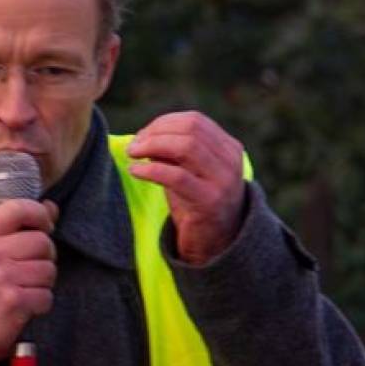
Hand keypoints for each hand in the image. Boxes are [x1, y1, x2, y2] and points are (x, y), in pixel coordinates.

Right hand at [0, 199, 58, 365]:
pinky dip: (40, 305)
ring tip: (23, 291)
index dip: (40, 214)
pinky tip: (23, 308)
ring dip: (43, 285)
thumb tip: (51, 207)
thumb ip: (16, 230)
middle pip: (42, 242)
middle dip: (44, 259)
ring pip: (49, 270)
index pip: (18, 208)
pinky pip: (46, 296)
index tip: (45, 226)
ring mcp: (1, 278)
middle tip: (28, 272)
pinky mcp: (14, 302)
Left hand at [126, 112, 246, 264]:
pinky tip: (136, 171)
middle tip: (134, 146)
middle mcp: (231, 161)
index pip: (195, 121)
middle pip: (191, 129)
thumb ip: (173, 152)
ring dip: (153, 146)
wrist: (215, 244)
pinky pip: (177, 176)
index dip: (164, 123)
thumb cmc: (196, 205)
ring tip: (133, 154)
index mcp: (229, 148)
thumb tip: (144, 136)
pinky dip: (152, 169)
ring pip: (186, 147)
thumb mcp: (188, 172)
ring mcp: (223, 180)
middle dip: (156, 132)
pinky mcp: (209, 201)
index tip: (142, 135)